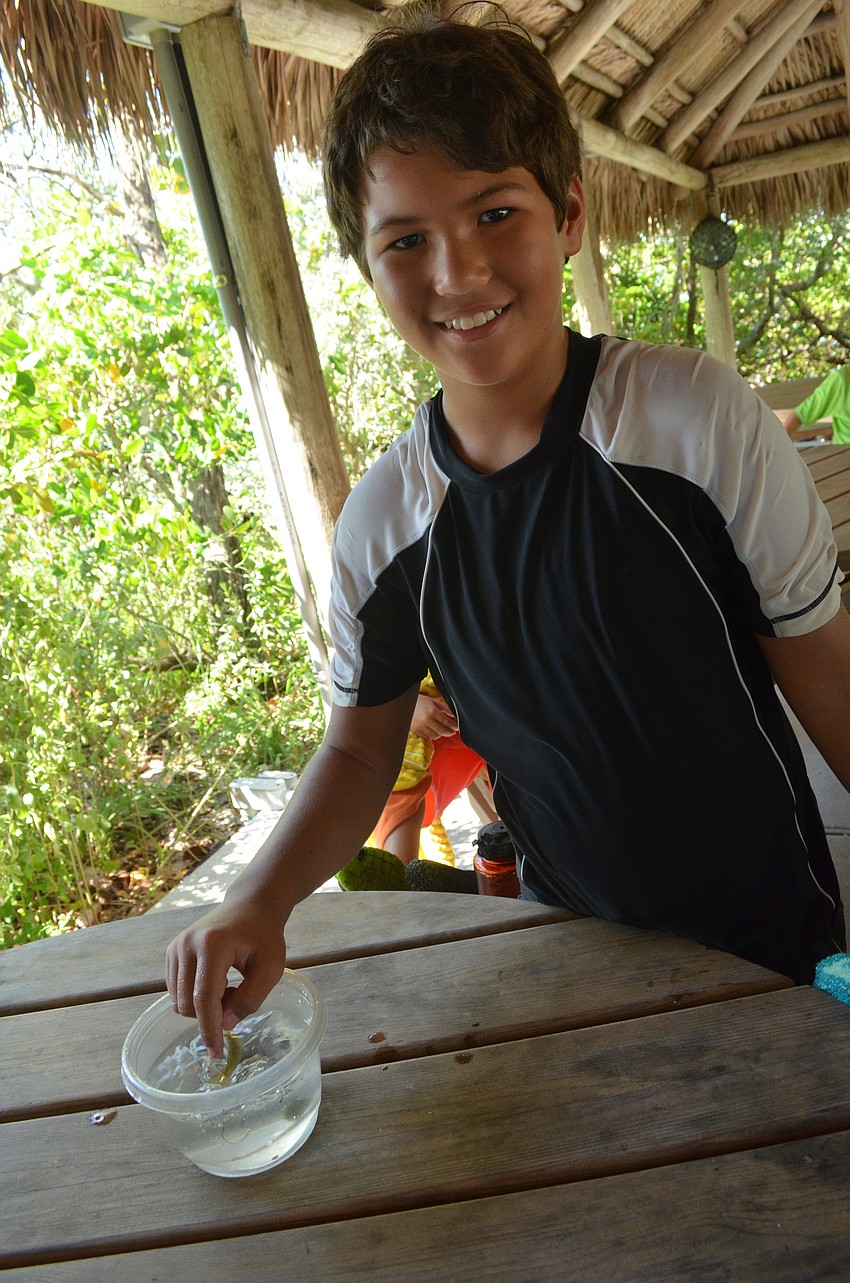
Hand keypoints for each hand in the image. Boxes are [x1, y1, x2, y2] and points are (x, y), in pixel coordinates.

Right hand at [165, 899, 287, 1058]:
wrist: (250, 905)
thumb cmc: (264, 936)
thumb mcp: (271, 967)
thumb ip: (251, 998)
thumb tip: (224, 1025)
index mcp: (212, 945)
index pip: (205, 998)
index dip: (210, 1029)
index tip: (216, 1053)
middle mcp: (187, 944)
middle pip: (188, 1003)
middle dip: (210, 1014)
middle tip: (238, 997)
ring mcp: (175, 947)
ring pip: (178, 1000)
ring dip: (202, 1007)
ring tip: (229, 987)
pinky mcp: (171, 951)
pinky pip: (176, 991)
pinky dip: (194, 996)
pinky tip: (215, 982)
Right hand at [410, 694, 457, 739]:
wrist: (404, 704)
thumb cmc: (419, 701)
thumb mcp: (433, 701)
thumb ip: (445, 708)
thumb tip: (454, 714)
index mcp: (432, 711)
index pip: (446, 722)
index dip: (454, 726)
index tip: (457, 727)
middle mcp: (426, 720)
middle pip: (442, 731)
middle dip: (449, 732)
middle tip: (452, 731)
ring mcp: (420, 727)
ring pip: (435, 736)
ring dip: (440, 734)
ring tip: (442, 730)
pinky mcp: (415, 731)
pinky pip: (427, 737)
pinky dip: (432, 736)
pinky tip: (433, 732)